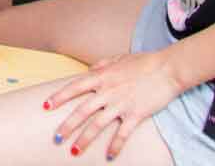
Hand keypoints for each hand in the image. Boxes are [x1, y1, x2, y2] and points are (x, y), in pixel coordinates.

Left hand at [46, 49, 184, 158]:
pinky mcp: (136, 114)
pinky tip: (109, 156)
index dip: (58, 97)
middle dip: (67, 126)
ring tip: (75, 150)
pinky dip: (115, 145)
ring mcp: (121, 104)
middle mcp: (108, 91)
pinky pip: (123, 134)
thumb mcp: (119, 58)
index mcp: (102, 77)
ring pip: (98, 125)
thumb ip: (102, 64)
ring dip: (85, 139)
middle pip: (82, 111)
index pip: (74, 87)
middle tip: (56, 137)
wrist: (168, 68)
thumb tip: (90, 70)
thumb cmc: (144, 62)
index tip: (46, 106)